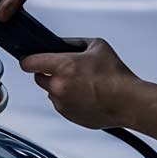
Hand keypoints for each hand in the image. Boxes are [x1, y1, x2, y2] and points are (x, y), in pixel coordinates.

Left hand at [20, 38, 141, 129]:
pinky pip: (61, 104)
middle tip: (66, 70)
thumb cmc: (116, 75)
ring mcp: (62, 103)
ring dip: (60, 87)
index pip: (28, 62)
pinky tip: (85, 95)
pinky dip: (68, 100)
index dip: (29, 59)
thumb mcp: (96, 45)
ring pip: (51, 92)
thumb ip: (73, 42)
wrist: (128, 101)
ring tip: (82, 84)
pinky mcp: (68, 115)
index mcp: (63, 66)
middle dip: (48, 73)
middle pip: (38, 78)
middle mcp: (58, 86)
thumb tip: (59, 43)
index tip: (31, 59)